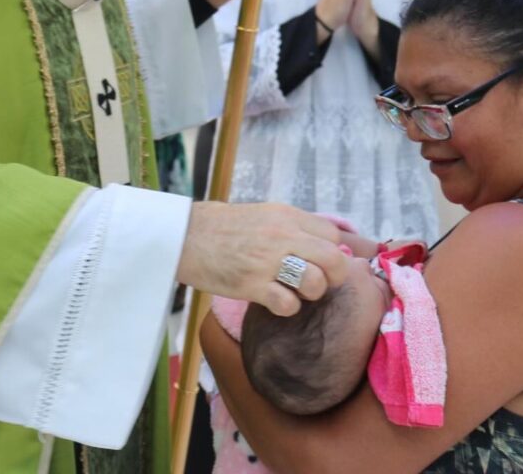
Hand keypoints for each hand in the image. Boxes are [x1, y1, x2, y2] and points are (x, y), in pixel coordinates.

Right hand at [176, 201, 347, 316]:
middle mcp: (282, 235)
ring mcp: (268, 261)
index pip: (332, 235)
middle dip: (334, 276)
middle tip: (320, 282)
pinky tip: (275, 300)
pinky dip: (287, 307)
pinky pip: (288, 304)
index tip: (322, 262)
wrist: (188, 235)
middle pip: (333, 259)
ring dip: (310, 292)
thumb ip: (293, 227)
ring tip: (295, 291)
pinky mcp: (252, 285)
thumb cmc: (226, 227)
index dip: (333, 251)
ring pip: (315, 283)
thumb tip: (322, 245)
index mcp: (286, 216)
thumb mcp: (265, 214)